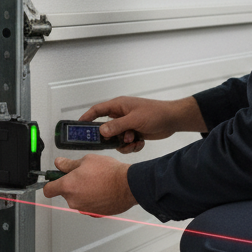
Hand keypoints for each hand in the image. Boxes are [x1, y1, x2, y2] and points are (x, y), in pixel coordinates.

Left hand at [42, 155, 136, 216]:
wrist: (128, 185)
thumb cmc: (110, 173)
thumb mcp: (87, 160)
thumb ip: (69, 164)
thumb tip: (60, 163)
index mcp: (68, 186)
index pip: (48, 190)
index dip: (50, 183)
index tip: (55, 179)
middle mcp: (73, 200)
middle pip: (65, 193)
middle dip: (72, 185)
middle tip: (84, 175)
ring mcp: (84, 208)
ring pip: (78, 199)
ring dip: (83, 192)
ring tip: (97, 182)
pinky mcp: (95, 213)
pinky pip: (89, 204)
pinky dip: (93, 198)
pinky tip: (103, 190)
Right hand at [78, 95, 205, 152]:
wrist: (173, 120)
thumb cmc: (155, 113)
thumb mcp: (134, 119)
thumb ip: (116, 126)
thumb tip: (101, 131)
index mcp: (119, 106)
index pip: (97, 110)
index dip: (87, 117)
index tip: (78, 126)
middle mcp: (122, 115)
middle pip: (106, 129)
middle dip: (110, 138)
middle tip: (112, 142)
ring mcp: (128, 125)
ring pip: (117, 139)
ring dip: (124, 143)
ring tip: (133, 140)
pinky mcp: (135, 134)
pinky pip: (127, 144)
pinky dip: (132, 146)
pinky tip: (140, 142)